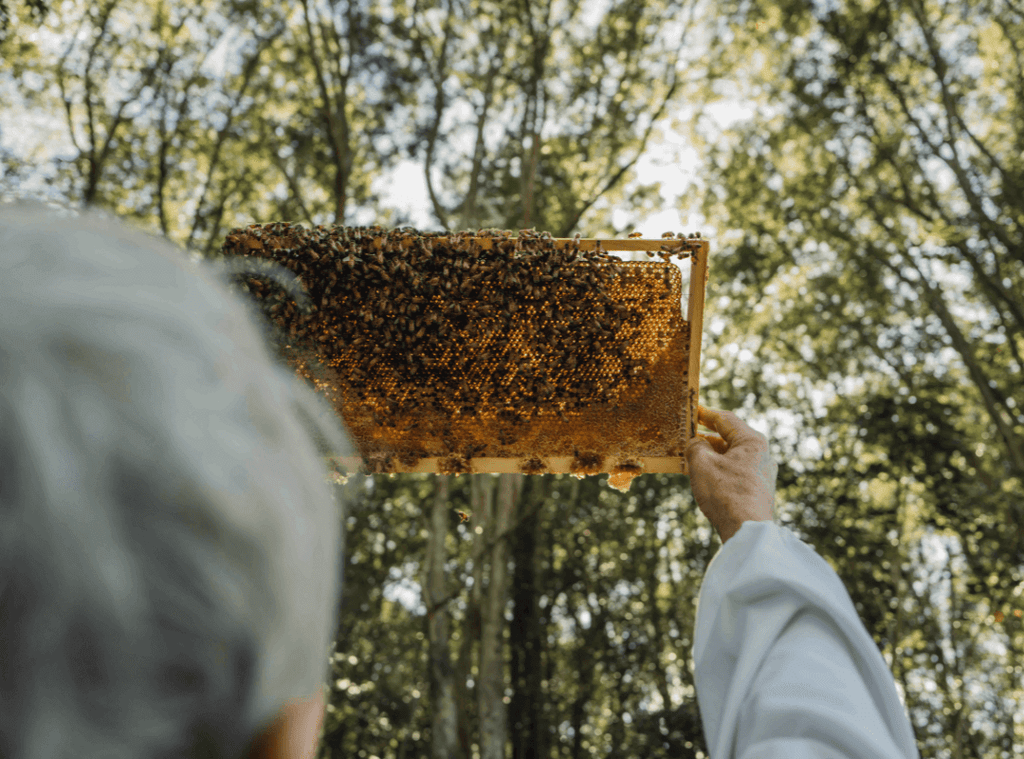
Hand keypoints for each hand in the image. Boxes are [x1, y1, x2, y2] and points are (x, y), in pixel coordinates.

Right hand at [685, 406, 776, 542]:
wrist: (746, 530)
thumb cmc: (726, 493)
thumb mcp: (702, 463)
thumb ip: (695, 446)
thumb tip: (696, 443)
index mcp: (753, 441)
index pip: (725, 419)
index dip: (705, 413)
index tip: (692, 411)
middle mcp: (762, 454)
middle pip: (730, 438)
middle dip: (707, 437)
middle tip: (687, 436)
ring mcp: (762, 473)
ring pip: (732, 457)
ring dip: (711, 456)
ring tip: (690, 458)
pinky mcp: (758, 490)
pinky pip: (735, 471)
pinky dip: (718, 470)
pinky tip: (704, 476)